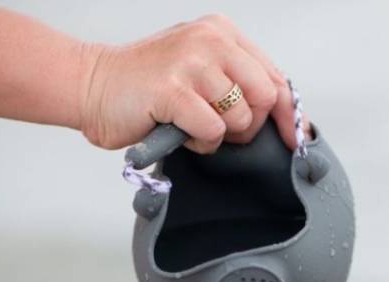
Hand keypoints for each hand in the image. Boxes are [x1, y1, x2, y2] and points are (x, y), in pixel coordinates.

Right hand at [79, 14, 308, 153]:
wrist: (93, 87)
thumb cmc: (148, 87)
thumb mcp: (201, 71)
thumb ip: (238, 83)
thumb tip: (283, 114)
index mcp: (222, 33)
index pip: (276, 77)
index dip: (290, 113)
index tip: (295, 137)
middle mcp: (211, 41)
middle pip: (266, 97)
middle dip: (250, 126)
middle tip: (221, 129)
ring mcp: (192, 62)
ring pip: (240, 117)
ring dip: (219, 135)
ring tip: (192, 124)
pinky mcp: (174, 90)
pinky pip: (212, 131)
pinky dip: (200, 142)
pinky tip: (180, 130)